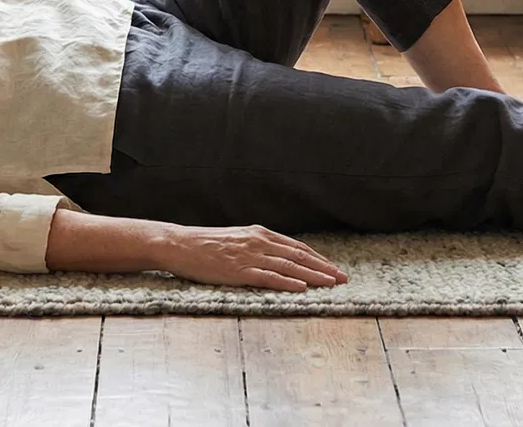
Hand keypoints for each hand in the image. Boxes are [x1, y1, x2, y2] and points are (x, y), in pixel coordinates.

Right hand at [155, 225, 349, 291]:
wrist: (180, 244)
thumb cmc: (206, 244)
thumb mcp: (237, 238)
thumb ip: (257, 245)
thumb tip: (277, 256)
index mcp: (260, 233)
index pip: (297, 247)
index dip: (318, 258)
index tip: (333, 268)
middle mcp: (258, 241)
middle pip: (299, 256)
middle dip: (323, 268)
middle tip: (343, 278)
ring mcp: (249, 255)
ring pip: (288, 266)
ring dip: (312, 276)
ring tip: (330, 284)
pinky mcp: (238, 270)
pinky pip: (268, 277)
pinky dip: (287, 282)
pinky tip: (301, 288)